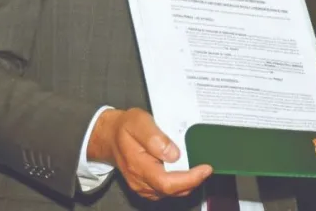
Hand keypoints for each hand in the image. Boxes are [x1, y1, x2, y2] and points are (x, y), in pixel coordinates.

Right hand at [86, 108, 211, 200]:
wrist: (109, 136)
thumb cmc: (124, 127)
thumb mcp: (139, 122)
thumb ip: (155, 138)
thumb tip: (174, 153)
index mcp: (139, 167)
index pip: (168, 183)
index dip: (190, 179)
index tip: (205, 168)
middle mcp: (140, 182)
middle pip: (172, 191)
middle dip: (193, 181)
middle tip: (206, 167)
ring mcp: (143, 186)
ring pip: (171, 193)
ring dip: (188, 183)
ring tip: (199, 168)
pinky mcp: (146, 186)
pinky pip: (166, 190)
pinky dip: (180, 184)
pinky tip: (187, 172)